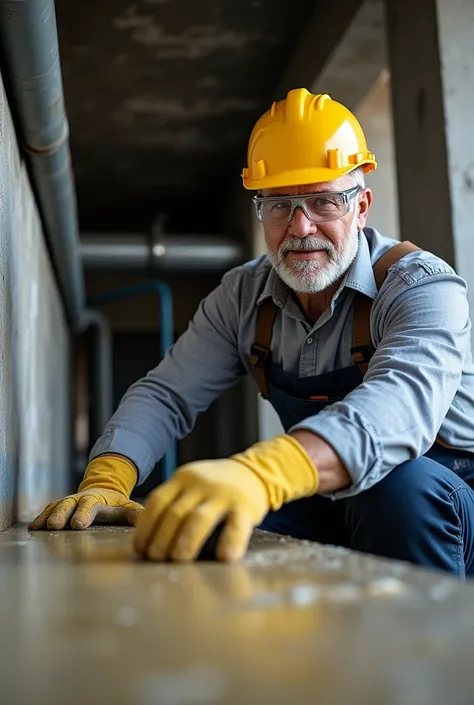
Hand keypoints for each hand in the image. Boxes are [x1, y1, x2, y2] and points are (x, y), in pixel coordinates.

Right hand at [28, 487, 143, 530]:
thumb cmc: (116, 504)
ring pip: (55, 507)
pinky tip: (32, 528)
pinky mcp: (58, 507)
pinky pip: (47, 510)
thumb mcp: (127, 507)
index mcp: (96, 500)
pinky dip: (40, 518)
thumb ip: (135, 514)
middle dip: (61, 515)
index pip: (89, 506)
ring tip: (38, 528)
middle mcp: (78, 499)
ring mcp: (67, 502)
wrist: (103, 489)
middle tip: (54, 526)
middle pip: (68, 506)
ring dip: (47, 517)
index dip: (83, 514)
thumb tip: (147, 521)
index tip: (77, 525)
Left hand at [134, 458, 268, 562]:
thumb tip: (147, 540)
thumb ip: (173, 502)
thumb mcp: (191, 484)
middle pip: (174, 513)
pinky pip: (236, 525)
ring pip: (199, 518)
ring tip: (178, 561)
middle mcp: (200, 484)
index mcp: (182, 478)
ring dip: (185, 542)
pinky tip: (224, 558)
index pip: (157, 502)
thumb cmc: (215, 487)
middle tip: (156, 560)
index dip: (145, 528)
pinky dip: (230, 542)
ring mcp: (223, 493)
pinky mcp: (245, 505)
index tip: (140, 549)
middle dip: (161, 540)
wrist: (253, 472)